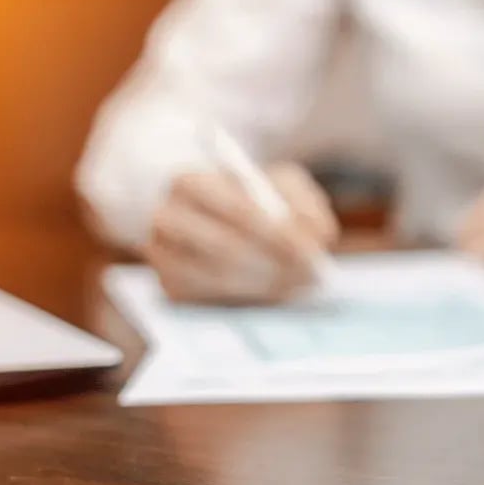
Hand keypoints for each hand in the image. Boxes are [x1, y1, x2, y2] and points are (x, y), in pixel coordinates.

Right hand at [143, 162, 338, 303]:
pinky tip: (274, 290)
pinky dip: (249, 299)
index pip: (233, 207)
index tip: (310, 249)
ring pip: (218, 279)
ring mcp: (162, 258)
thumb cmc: (252, 196)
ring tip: (300, 282)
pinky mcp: (169, 289)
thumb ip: (304, 202)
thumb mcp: (281, 183)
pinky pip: (212, 301)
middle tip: (312, 275)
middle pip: (221, 248)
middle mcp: (165, 219)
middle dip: (274, 264)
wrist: (208, 213)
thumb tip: (321, 236)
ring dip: (266, 285)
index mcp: (189, 183)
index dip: (274, 231)